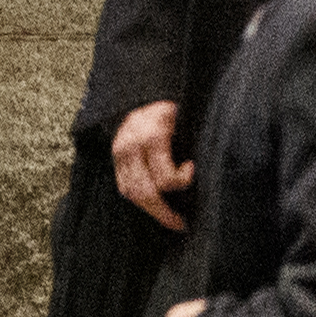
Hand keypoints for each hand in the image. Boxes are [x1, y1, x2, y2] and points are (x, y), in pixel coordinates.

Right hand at [112, 100, 192, 227]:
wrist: (142, 93)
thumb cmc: (171, 107)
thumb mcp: (184, 117)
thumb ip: (190, 142)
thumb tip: (201, 170)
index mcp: (152, 135)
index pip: (164, 175)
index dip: (180, 181)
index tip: (191, 170)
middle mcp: (132, 147)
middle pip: (144, 192)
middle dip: (164, 213)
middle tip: (181, 224)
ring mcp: (120, 154)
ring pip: (131, 193)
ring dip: (152, 210)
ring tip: (171, 220)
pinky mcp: (114, 159)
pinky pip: (124, 187)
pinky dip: (139, 200)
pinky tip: (155, 208)